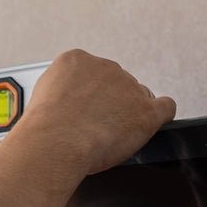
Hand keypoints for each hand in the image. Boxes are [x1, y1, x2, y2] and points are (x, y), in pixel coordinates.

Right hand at [18, 50, 176, 175]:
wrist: (53, 145)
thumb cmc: (44, 131)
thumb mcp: (41, 97)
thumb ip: (62, 92)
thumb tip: (69, 103)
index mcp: (76, 61)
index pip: (92, 75)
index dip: (88, 96)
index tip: (82, 111)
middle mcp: (105, 68)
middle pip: (117, 85)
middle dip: (109, 106)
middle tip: (92, 129)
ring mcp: (128, 87)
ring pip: (137, 98)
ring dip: (127, 115)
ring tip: (105, 137)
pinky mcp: (146, 110)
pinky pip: (165, 107)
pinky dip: (160, 115)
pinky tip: (149, 124)